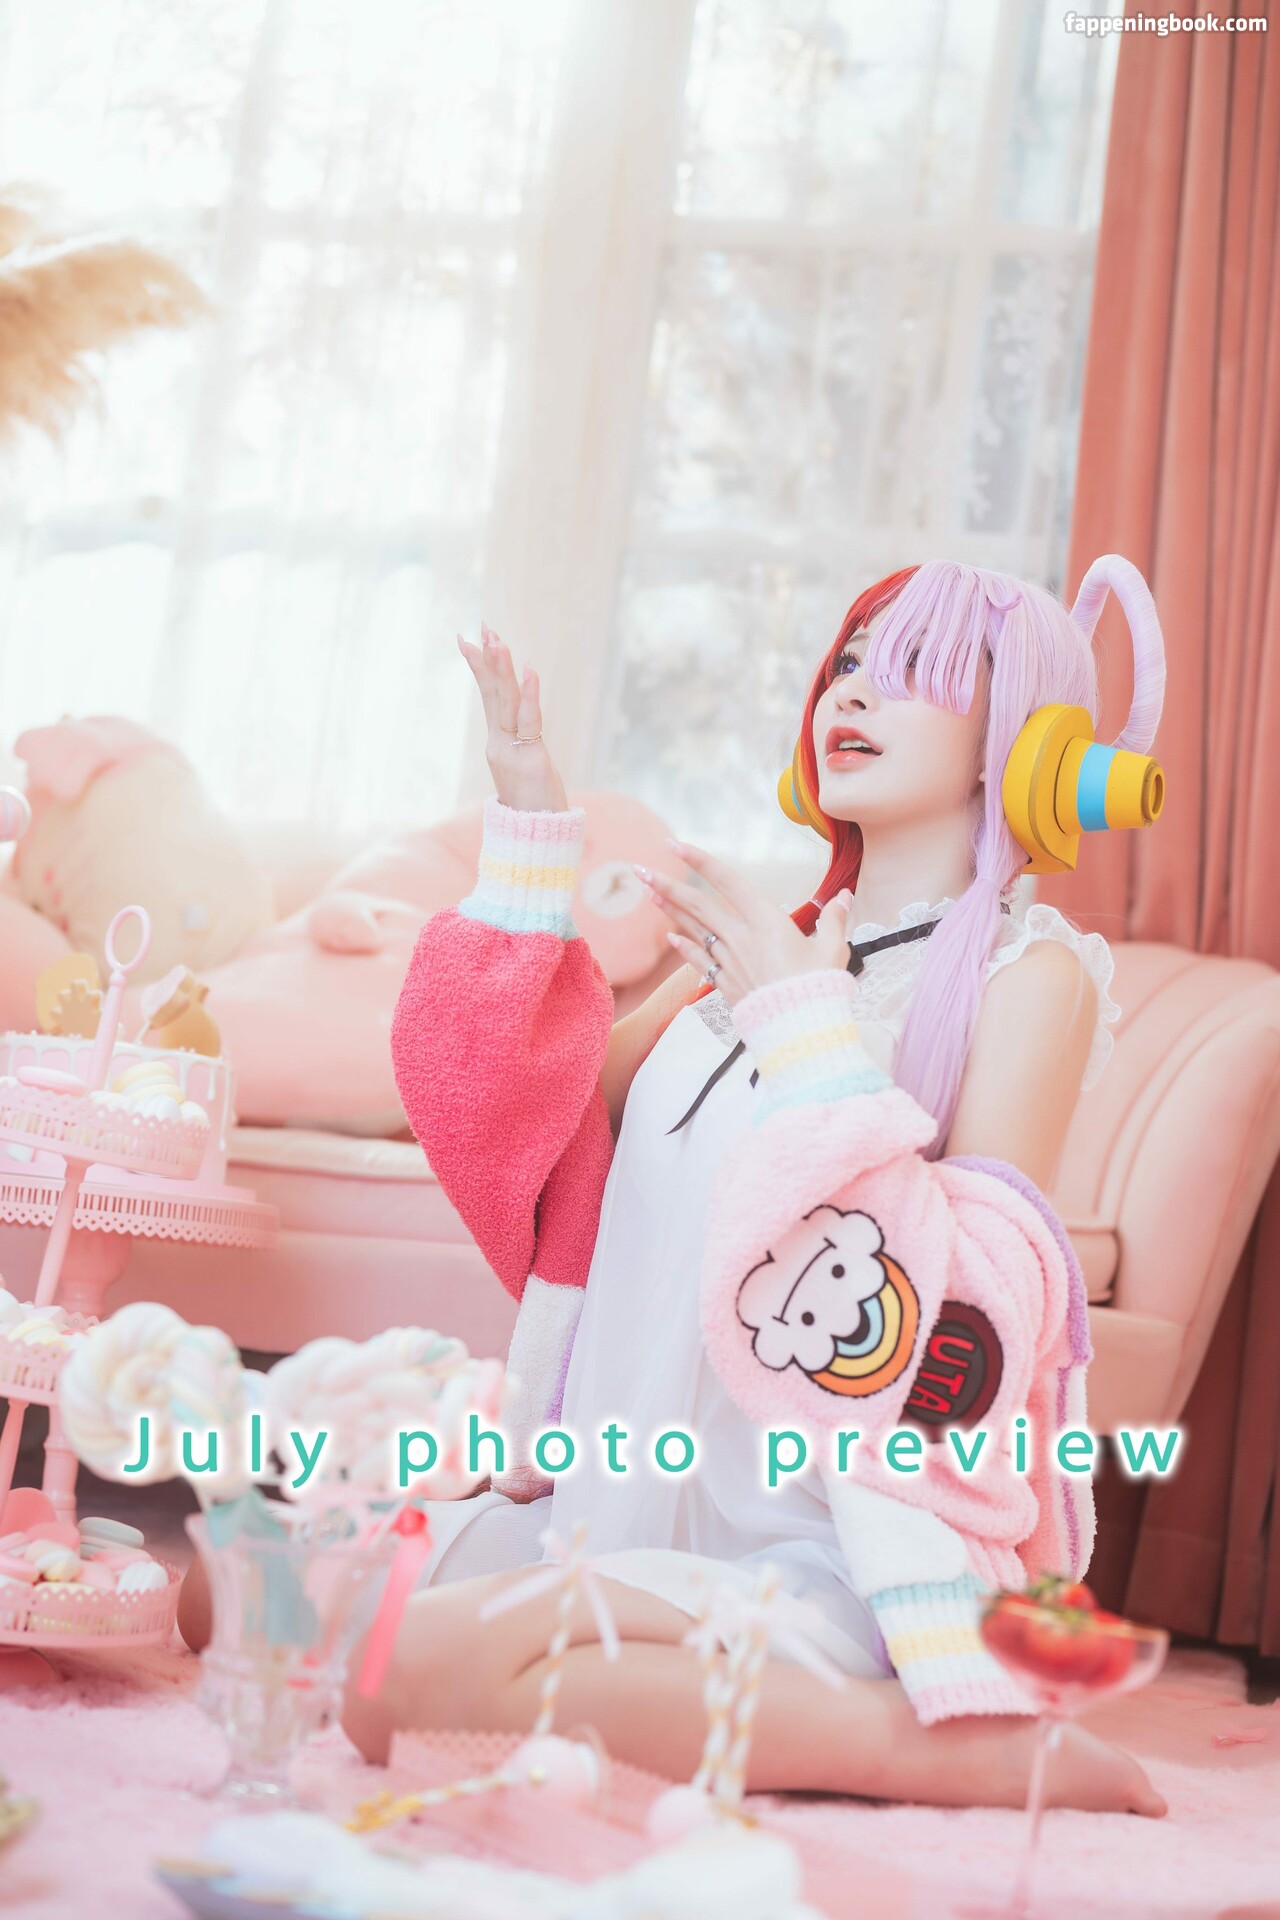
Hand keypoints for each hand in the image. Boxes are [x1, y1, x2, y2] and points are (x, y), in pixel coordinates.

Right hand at [456, 624, 569, 812]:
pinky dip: (530, 696)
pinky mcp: (531, 762)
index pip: (489, 697)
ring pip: (506, 704)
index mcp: (497, 743)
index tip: (470, 639)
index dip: (480, 667)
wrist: (535, 842)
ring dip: (502, 670)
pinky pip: (530, 723)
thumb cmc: (534, 807)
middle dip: (487, 658)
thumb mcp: (523, 770)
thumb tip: (520, 732)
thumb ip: (520, 747)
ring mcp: (512, 752)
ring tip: (496, 640)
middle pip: (493, 694)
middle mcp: (499, 744)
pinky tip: (529, 671)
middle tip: (481, 627)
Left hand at [634, 840, 853, 1006]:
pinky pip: (700, 960)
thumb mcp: (833, 949)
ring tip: (648, 892)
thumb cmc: (818, 987)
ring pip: (694, 929)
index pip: (727, 881)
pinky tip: (671, 937)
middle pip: (698, 904)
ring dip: (670, 909)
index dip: (700, 860)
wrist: (801, 1029)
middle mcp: (741, 937)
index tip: (676, 844)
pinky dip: (685, 947)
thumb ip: (834, 919)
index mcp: (767, 920)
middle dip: (668, 884)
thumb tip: (843, 897)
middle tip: (640, 870)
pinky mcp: (726, 984)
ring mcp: (730, 961)